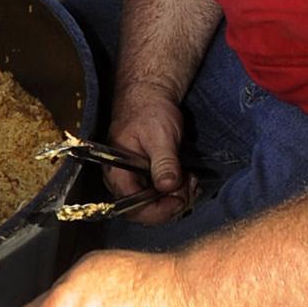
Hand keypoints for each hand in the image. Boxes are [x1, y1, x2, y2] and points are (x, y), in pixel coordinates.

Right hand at [105, 80, 196, 223]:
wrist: (150, 95)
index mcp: (116, 172)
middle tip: (189, 186)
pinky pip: (160, 195)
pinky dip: (177, 192)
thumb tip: (168, 187)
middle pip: (144, 211)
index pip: (131, 207)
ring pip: (155, 205)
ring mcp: (135, 180)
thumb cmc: (150, 111)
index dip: (157, 210)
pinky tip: (188, 180)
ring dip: (177, 198)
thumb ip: (164, 162)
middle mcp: (122, 180)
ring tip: (191, 179)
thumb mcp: (160, 135)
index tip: (179, 201)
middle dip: (170, 204)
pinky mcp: (147, 177)